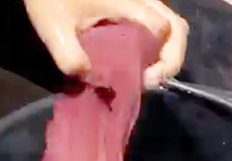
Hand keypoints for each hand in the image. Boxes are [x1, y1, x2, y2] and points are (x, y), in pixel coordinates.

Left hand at [23, 0, 188, 86]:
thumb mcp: (53, 28)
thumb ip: (69, 55)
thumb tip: (90, 77)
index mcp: (127, 3)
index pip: (162, 29)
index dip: (160, 59)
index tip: (141, 80)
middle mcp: (142, 0)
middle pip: (177, 28)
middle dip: (171, 60)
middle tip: (149, 81)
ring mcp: (142, 2)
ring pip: (173, 25)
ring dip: (168, 53)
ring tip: (148, 74)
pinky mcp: (136, 7)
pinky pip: (161, 25)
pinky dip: (160, 46)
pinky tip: (141, 62)